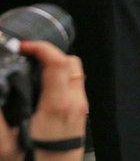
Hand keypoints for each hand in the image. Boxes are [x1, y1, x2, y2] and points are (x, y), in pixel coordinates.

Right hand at [0, 41, 87, 160]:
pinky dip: (61, 81)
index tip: (23, 47)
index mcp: (58, 105)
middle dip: (49, 55)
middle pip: (71, 63)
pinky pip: (75, 89)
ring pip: (75, 75)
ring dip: (56, 67)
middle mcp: (75, 104)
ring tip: (31, 72)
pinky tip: (41, 90)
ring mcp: (81, 110)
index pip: (58, 63)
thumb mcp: (4, 143)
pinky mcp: (80, 117)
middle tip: (26, 57)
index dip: (41, 48)